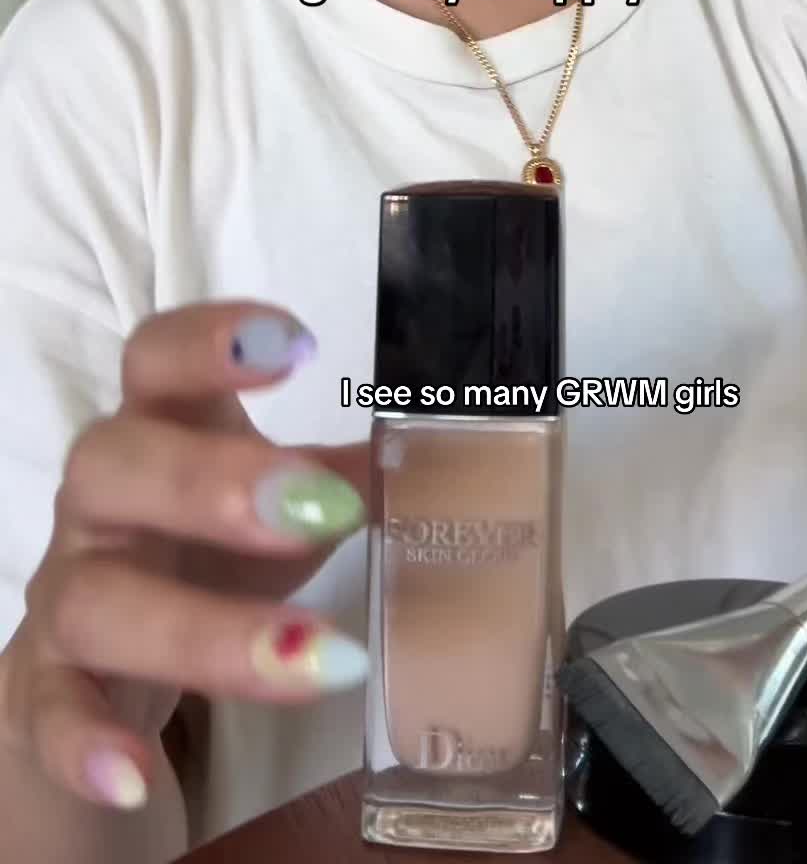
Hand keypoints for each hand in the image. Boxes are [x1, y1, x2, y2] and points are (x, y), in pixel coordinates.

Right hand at [0, 301, 369, 813]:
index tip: (296, 344)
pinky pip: (52, 714)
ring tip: (317, 658)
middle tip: (319, 511)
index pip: (157, 358)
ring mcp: (67, 594)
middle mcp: (100, 502)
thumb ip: (347, 478)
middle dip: (213, 481)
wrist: (103, 659)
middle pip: (114, 461)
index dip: (211, 341)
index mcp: (160, 430)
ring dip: (204, 631)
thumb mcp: (278, 504)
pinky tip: (138, 776)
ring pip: (98, 598)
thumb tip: (446, 461)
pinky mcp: (49, 689)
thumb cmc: (206, 552)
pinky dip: (89, 742)